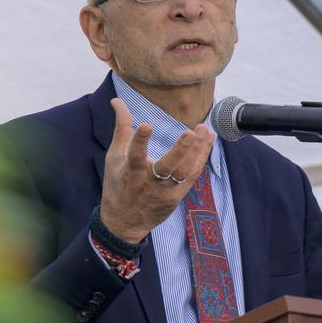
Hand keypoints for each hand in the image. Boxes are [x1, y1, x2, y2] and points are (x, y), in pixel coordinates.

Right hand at [99, 97, 213, 242]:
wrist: (124, 222)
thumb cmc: (118, 185)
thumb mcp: (114, 157)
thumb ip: (121, 128)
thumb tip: (117, 100)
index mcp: (130, 172)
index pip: (135, 156)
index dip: (139, 141)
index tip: (146, 126)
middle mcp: (149, 183)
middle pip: (167, 168)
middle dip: (180, 150)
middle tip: (190, 132)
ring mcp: (165, 192)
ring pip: (185, 172)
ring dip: (197, 151)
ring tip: (204, 130)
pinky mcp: (177, 197)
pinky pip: (192, 176)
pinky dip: (201, 157)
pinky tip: (207, 141)